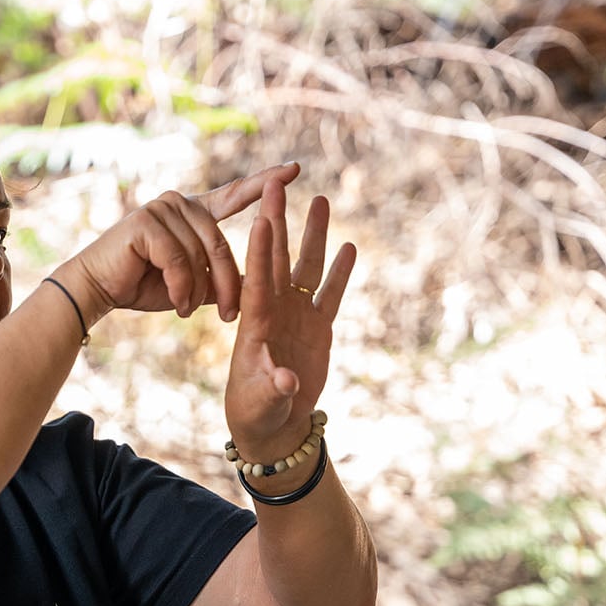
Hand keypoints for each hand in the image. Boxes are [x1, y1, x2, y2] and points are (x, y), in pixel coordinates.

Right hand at [63, 162, 300, 321]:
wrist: (97, 290)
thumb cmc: (141, 285)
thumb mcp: (189, 282)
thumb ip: (215, 275)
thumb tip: (250, 284)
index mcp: (193, 212)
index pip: (234, 195)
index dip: (264, 183)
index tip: (294, 170)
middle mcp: (179, 203)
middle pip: (221, 244)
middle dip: (227, 284)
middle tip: (228, 316)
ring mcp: (161, 209)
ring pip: (201, 254)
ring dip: (199, 292)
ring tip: (187, 311)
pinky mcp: (145, 223)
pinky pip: (179, 260)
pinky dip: (181, 288)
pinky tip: (177, 304)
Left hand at [224, 179, 355, 460]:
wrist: (272, 424)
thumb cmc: (257, 411)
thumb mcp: (261, 401)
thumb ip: (274, 387)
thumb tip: (287, 379)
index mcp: (256, 322)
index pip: (257, 278)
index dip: (260, 248)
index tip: (262, 216)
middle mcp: (275, 309)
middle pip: (278, 256)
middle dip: (278, 218)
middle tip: (277, 181)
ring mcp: (297, 315)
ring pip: (306, 266)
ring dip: (313, 234)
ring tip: (320, 199)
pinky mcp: (317, 327)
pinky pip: (330, 293)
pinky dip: (340, 271)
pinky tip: (349, 246)